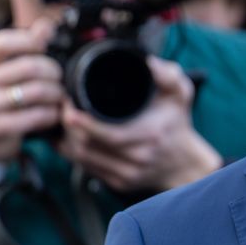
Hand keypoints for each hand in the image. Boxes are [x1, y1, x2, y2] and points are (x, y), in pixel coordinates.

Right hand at [0, 19, 62, 161]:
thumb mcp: (2, 71)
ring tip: (59, 96)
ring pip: (34, 92)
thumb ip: (24, 46)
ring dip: (55, 94)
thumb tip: (46, 25)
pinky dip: (50, 114)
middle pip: (28, 66)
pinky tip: (52, 114)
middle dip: (53, 72)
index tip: (46, 48)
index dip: (31, 41)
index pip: (4, 41)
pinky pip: (34, 116)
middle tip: (60, 78)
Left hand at [60, 57, 222, 193]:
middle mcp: (137, 158)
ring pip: (82, 159)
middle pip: (87, 146)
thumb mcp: (180, 93)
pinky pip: (85, 168)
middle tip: (62, 106)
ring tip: (62, 119)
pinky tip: (68, 137)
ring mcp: (126, 174)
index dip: (83, 121)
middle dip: (68, 127)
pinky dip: (73, 152)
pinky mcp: (117, 182)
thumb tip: (148, 62)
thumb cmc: (177, 123)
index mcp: (150, 135)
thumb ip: (168, 74)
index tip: (69, 102)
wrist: (184, 161)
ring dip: (66, 139)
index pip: (108, 134)